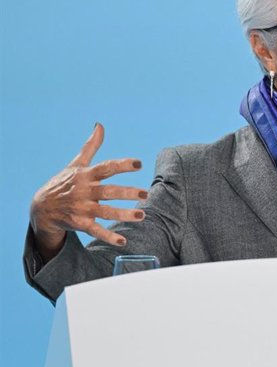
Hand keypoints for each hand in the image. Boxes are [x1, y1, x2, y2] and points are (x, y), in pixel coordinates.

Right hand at [30, 123, 147, 257]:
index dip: (122, 165)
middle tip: (145, 194)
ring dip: (123, 214)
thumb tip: (100, 125)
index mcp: (86, 175)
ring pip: (105, 212)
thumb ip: (91, 146)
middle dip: (127, 193)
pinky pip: (95, 231)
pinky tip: (123, 241)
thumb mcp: (75, 164)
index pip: (106, 168)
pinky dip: (108, 236)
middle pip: (108, 192)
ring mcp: (82, 208)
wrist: (41, 208)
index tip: (139, 164)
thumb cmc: (63, 183)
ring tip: (141, 216)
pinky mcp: (80, 223)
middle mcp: (85, 191)